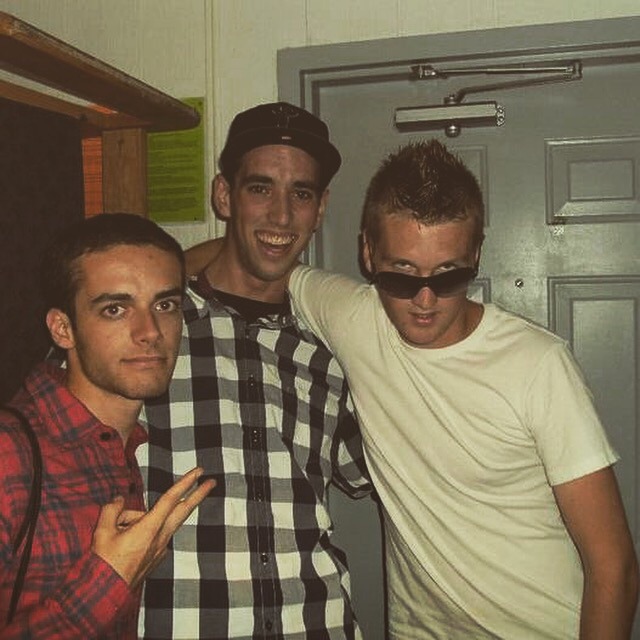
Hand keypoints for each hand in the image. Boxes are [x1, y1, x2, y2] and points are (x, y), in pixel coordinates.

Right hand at [91, 467, 214, 588]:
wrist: (107, 595)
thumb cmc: (105, 563)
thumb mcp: (102, 532)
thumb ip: (112, 510)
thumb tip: (120, 499)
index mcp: (149, 528)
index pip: (170, 499)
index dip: (185, 482)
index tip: (199, 471)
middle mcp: (161, 537)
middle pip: (184, 510)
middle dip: (199, 494)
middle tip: (212, 482)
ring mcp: (162, 549)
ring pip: (162, 522)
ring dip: (149, 517)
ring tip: (118, 531)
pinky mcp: (158, 557)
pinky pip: (155, 535)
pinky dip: (144, 531)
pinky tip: (125, 542)